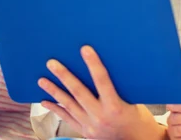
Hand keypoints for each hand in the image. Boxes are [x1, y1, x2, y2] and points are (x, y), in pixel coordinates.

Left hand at [38, 46, 165, 139]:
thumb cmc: (138, 120)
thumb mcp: (134, 102)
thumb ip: (119, 88)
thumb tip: (104, 67)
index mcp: (116, 107)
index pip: (103, 81)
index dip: (94, 64)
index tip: (85, 49)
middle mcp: (101, 117)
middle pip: (79, 93)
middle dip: (64, 76)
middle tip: (51, 63)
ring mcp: (91, 126)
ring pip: (69, 105)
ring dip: (54, 91)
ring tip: (42, 80)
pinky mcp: (85, 132)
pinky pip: (67, 119)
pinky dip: (56, 109)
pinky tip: (45, 101)